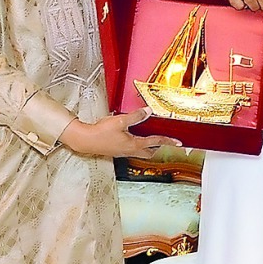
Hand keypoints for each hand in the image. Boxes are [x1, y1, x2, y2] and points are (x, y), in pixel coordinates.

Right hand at [59, 108, 180, 158]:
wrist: (84, 141)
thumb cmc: (101, 132)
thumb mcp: (120, 121)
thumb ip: (136, 116)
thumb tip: (148, 111)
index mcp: (134, 144)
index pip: (155, 142)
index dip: (168, 141)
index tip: (178, 143)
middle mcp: (130, 150)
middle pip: (149, 152)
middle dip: (158, 147)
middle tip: (164, 140)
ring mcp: (123, 152)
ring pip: (140, 152)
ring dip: (147, 146)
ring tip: (150, 138)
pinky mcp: (116, 150)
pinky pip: (131, 149)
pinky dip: (137, 145)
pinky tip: (132, 137)